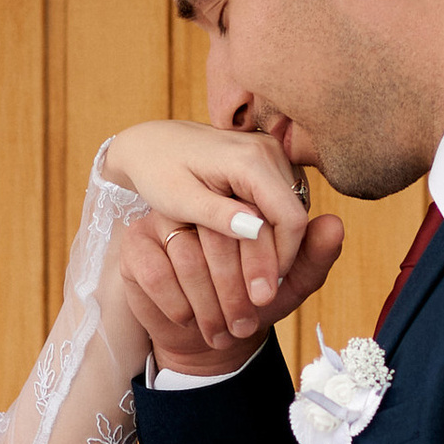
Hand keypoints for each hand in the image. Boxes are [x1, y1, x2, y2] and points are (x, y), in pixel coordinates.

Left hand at [105, 121, 314, 317]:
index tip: (263, 295)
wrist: (150, 142)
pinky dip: (270, 232)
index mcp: (249, 159)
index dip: (281, 260)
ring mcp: (271, 153)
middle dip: (279, 260)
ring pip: (290, 212)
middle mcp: (268, 150)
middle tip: (259, 301)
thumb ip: (217, 214)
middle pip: (293, 216)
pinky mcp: (267, 161)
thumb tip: (256, 230)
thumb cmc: (157, 171)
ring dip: (276, 249)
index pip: (289, 218)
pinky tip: (252, 260)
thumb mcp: (179, 199)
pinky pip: (280, 203)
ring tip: (254, 286)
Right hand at [119, 204, 342, 377]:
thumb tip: (335, 224)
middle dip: (235, 289)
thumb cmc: (252, 300)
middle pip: (219, 236)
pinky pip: (156, 272)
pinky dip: (176, 303)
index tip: (273, 294)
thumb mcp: (290, 282)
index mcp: (242, 196)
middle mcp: (201, 200)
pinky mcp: (135, 243)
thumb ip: (313, 254)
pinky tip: (189, 320)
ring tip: (222, 331)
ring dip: (207, 302)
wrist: (208, 332)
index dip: (266, 260)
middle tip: (247, 323)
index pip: (256, 217)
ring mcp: (163, 217)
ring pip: (187, 255)